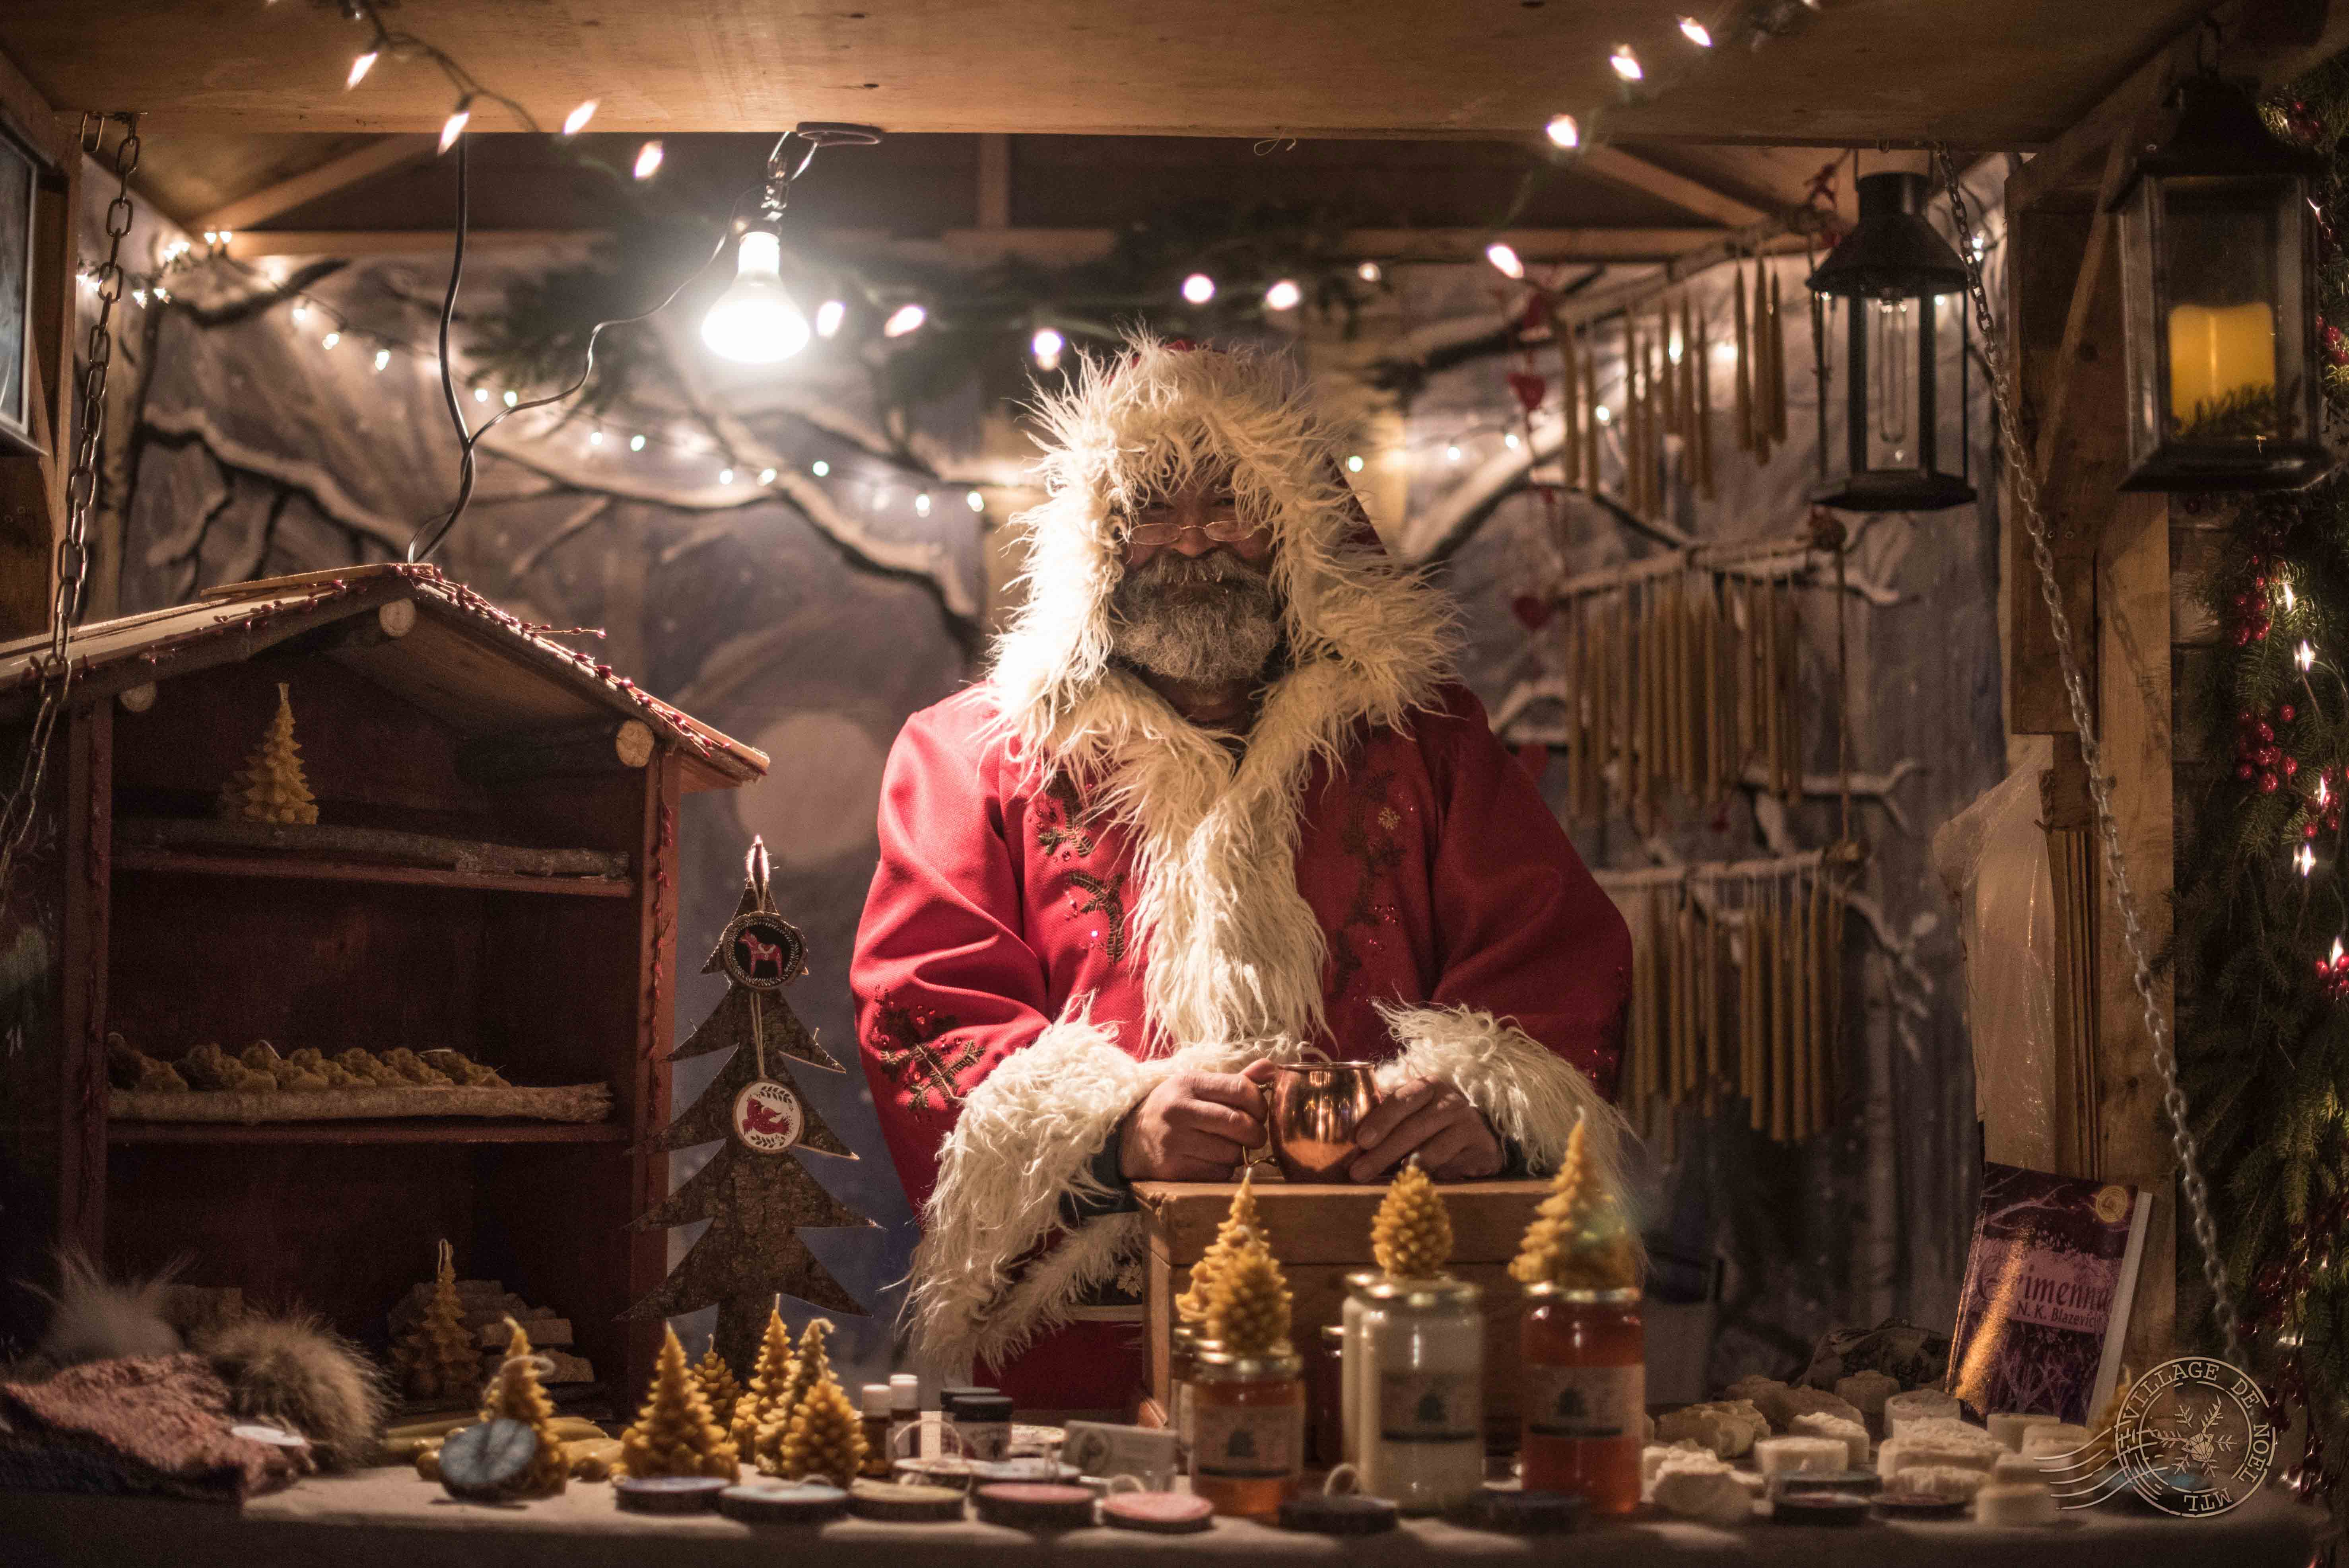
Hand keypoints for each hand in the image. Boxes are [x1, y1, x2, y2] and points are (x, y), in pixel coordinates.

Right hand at [1119, 1061, 1276, 1180]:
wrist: (1131, 1140)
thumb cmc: (1174, 1111)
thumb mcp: (1197, 1088)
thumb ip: (1235, 1081)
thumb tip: (1271, 1068)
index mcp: (1188, 1083)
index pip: (1241, 1088)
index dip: (1260, 1103)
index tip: (1259, 1112)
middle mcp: (1179, 1109)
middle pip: (1240, 1123)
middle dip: (1256, 1133)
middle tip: (1254, 1136)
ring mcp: (1174, 1140)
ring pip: (1233, 1153)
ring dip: (1239, 1154)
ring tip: (1227, 1148)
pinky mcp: (1174, 1168)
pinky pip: (1219, 1174)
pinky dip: (1223, 1171)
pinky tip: (1211, 1162)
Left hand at [1347, 1076, 1502, 1181]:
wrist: (1480, 1135)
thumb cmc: (1434, 1124)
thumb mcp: (1412, 1114)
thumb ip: (1386, 1122)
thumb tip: (1349, 1145)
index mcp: (1427, 1087)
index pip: (1401, 1100)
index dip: (1380, 1120)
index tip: (1361, 1141)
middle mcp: (1450, 1101)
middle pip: (1413, 1128)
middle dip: (1384, 1152)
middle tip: (1359, 1172)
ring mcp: (1468, 1123)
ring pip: (1434, 1149)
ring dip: (1408, 1168)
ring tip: (1388, 1181)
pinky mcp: (1482, 1147)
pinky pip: (1453, 1166)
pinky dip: (1434, 1176)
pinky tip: (1418, 1185)